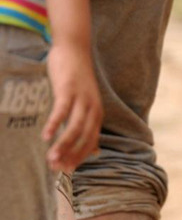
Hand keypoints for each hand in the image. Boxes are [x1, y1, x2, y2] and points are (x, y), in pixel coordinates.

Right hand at [41, 42, 102, 172]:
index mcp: (97, 115)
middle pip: (83, 138)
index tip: (66, 170)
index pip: (90, 142)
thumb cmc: (76, 79)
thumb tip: (94, 151)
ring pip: (75, 128)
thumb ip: (87, 125)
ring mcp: (82, 99)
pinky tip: (46, 136)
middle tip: (56, 168)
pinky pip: (62, 111)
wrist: (74, 50)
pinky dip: (55, 124)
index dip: (79, 157)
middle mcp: (93, 109)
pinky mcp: (69, 90)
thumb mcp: (84, 104)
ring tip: (51, 158)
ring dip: (63, 145)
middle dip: (70, 156)